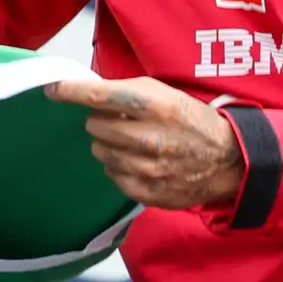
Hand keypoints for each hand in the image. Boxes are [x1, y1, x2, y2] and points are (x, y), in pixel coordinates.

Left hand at [51, 76, 247, 211]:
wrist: (228, 160)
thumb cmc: (193, 121)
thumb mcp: (166, 94)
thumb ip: (127, 92)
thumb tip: (86, 92)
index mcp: (156, 106)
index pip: (100, 96)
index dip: (71, 91)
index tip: (53, 89)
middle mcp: (150, 137)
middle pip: (94, 126)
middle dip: (102, 122)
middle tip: (120, 122)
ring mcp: (148, 168)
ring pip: (101, 152)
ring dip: (109, 145)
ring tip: (132, 143)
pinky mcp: (147, 192)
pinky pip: (113, 176)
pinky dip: (119, 167)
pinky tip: (138, 162)